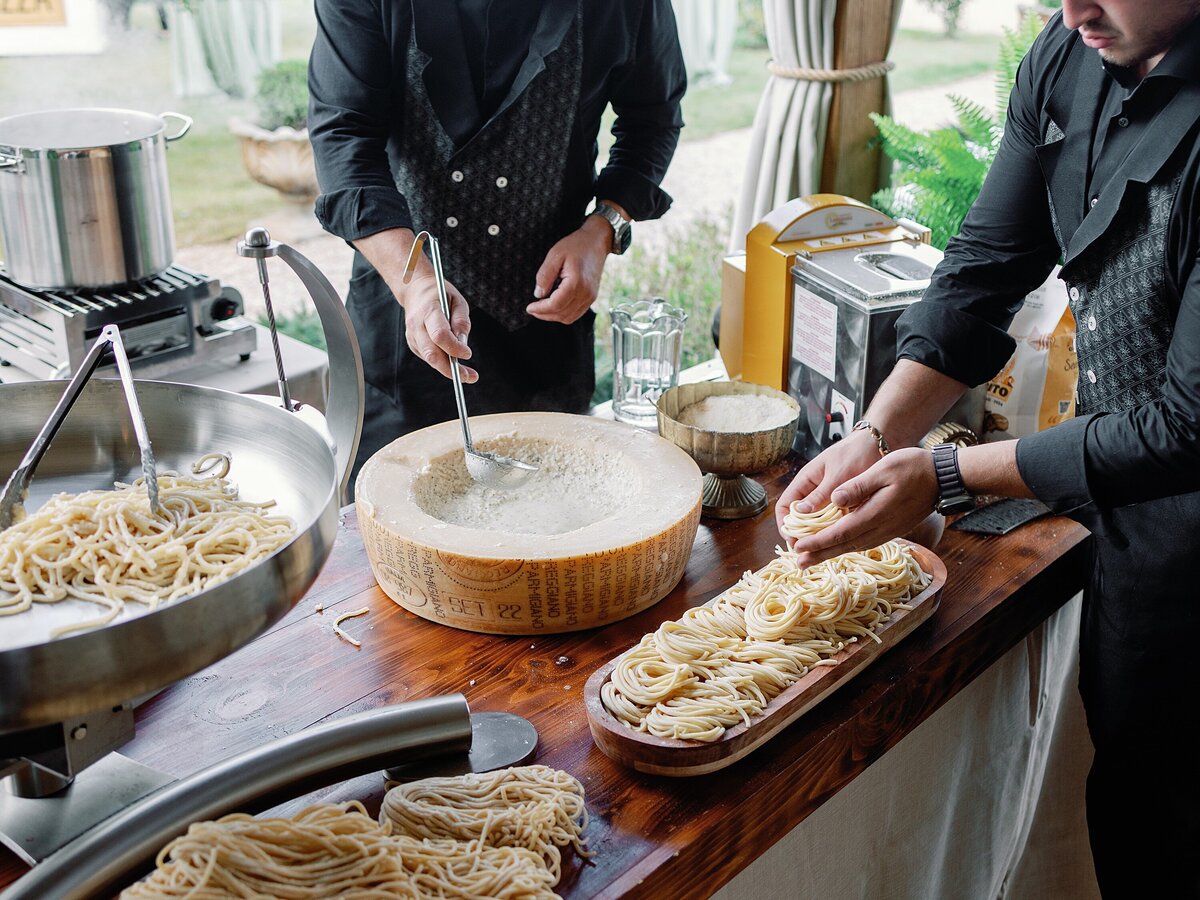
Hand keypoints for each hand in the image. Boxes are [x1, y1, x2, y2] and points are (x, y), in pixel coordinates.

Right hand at [399, 269, 476, 381]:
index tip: (468, 354)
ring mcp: (412, 335)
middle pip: (432, 354)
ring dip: (449, 370)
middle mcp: (417, 325)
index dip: (454, 348)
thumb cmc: (440, 294)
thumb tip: (463, 344)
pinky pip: (429, 357)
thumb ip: (461, 321)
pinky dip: (442, 362)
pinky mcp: (413, 343)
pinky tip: (453, 360)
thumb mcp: (457, 300)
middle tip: (470, 377)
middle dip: (451, 368)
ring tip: (468, 375)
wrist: (415, 290)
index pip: (439, 335)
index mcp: (428, 310)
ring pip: (430, 359)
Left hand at [526, 216, 610, 323]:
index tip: (529, 308)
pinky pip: (576, 313)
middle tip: (532, 309)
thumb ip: (545, 276)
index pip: (555, 305)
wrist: (596, 242)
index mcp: (576, 283)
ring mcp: (590, 297)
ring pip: (569, 317)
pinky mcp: (591, 297)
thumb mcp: (555, 255)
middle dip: (545, 314)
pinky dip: (563, 314)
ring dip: (553, 316)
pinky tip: (554, 306)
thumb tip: (538, 294)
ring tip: (542, 309)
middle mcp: (586, 294)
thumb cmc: (576, 245)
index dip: (540, 309)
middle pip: (562, 314)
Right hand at [774, 430, 883, 542]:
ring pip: (816, 523)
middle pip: (798, 519)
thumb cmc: (855, 454)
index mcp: (805, 482)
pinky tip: (842, 540)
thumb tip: (799, 513)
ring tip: (826, 548)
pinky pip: (833, 521)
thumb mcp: (837, 474)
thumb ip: (821, 493)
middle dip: (801, 535)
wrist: (878, 445)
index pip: (784, 507)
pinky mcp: (843, 504)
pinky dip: (835, 531)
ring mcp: (827, 499)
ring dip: (819, 535)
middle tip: (811, 550)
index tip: (794, 540)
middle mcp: (813, 492)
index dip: (785, 525)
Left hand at [789, 448, 937, 567]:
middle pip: (844, 546)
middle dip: (819, 555)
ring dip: (832, 553)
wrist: (943, 478)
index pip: (840, 533)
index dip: (817, 542)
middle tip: (798, 563)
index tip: (798, 547)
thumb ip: (859, 485)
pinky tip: (839, 547)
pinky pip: (865, 543)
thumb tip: (834, 499)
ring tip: (812, 559)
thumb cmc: (913, 468)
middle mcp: (881, 528)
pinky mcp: (893, 530)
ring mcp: (888, 531)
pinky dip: (848, 547)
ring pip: (855, 547)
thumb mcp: (883, 469)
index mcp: (874, 514)